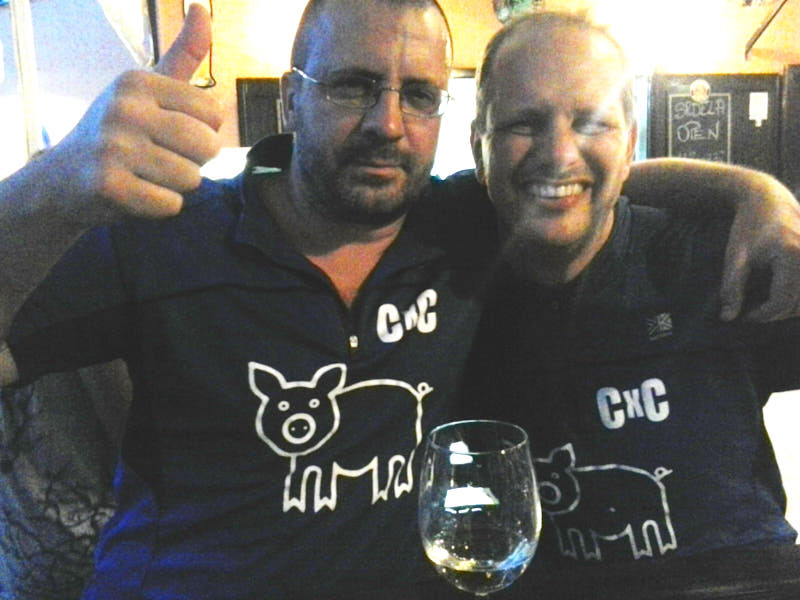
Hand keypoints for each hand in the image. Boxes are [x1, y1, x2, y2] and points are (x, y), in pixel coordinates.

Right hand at [48, 3, 222, 223]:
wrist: (63, 179)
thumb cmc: (116, 132)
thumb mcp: (146, 89)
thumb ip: (182, 55)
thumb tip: (202, 9)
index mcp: (138, 82)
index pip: (213, 113)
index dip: (202, 131)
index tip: (170, 132)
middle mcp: (124, 109)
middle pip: (208, 147)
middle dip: (194, 161)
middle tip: (159, 158)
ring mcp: (114, 148)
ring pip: (191, 179)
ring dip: (176, 185)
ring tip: (146, 175)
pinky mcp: (110, 186)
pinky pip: (171, 205)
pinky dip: (160, 207)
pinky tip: (136, 193)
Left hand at [720, 178, 799, 321]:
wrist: (766, 199)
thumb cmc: (748, 228)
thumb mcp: (735, 258)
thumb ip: (732, 288)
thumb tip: (728, 318)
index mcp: (791, 254)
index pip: (781, 301)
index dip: (763, 315)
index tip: (745, 316)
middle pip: (798, 303)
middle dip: (776, 314)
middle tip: (755, 313)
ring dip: (790, 308)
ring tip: (767, 305)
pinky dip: (799, 298)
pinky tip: (782, 296)